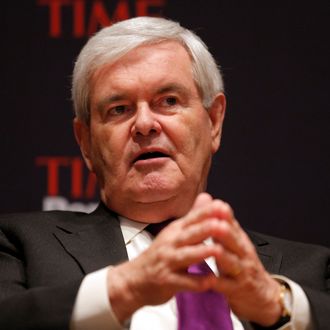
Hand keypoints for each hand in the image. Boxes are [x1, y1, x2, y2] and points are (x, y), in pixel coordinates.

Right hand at [107, 193, 224, 321]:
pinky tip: (210, 282)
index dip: (207, 213)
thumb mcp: (174, 232)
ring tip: (218, 251)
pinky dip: (196, 282)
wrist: (135, 279)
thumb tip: (207, 196)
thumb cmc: (160, 254)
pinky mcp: (166, 281)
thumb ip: (193, 216)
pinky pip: (183, 282)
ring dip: (202, 253)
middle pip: (190, 234)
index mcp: (175, 231)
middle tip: (224, 225)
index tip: (223, 206)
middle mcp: (171, 243)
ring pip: (186, 256)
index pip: (193, 218)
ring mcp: (167, 262)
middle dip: (207, 229)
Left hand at [208, 200, 282, 325]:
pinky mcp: (237, 290)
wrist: (262, 295)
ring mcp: (241, 272)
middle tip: (216, 223)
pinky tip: (209, 280)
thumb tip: (213, 202)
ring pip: (233, 262)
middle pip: (235, 240)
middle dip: (226, 231)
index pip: (232, 224)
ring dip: (224, 256)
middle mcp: (242, 253)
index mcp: (238, 240)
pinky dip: (219, 283)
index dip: (224, 215)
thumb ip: (224, 224)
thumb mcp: (234, 242)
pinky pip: (228, 286)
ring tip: (215, 249)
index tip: (215, 204)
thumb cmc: (242, 264)